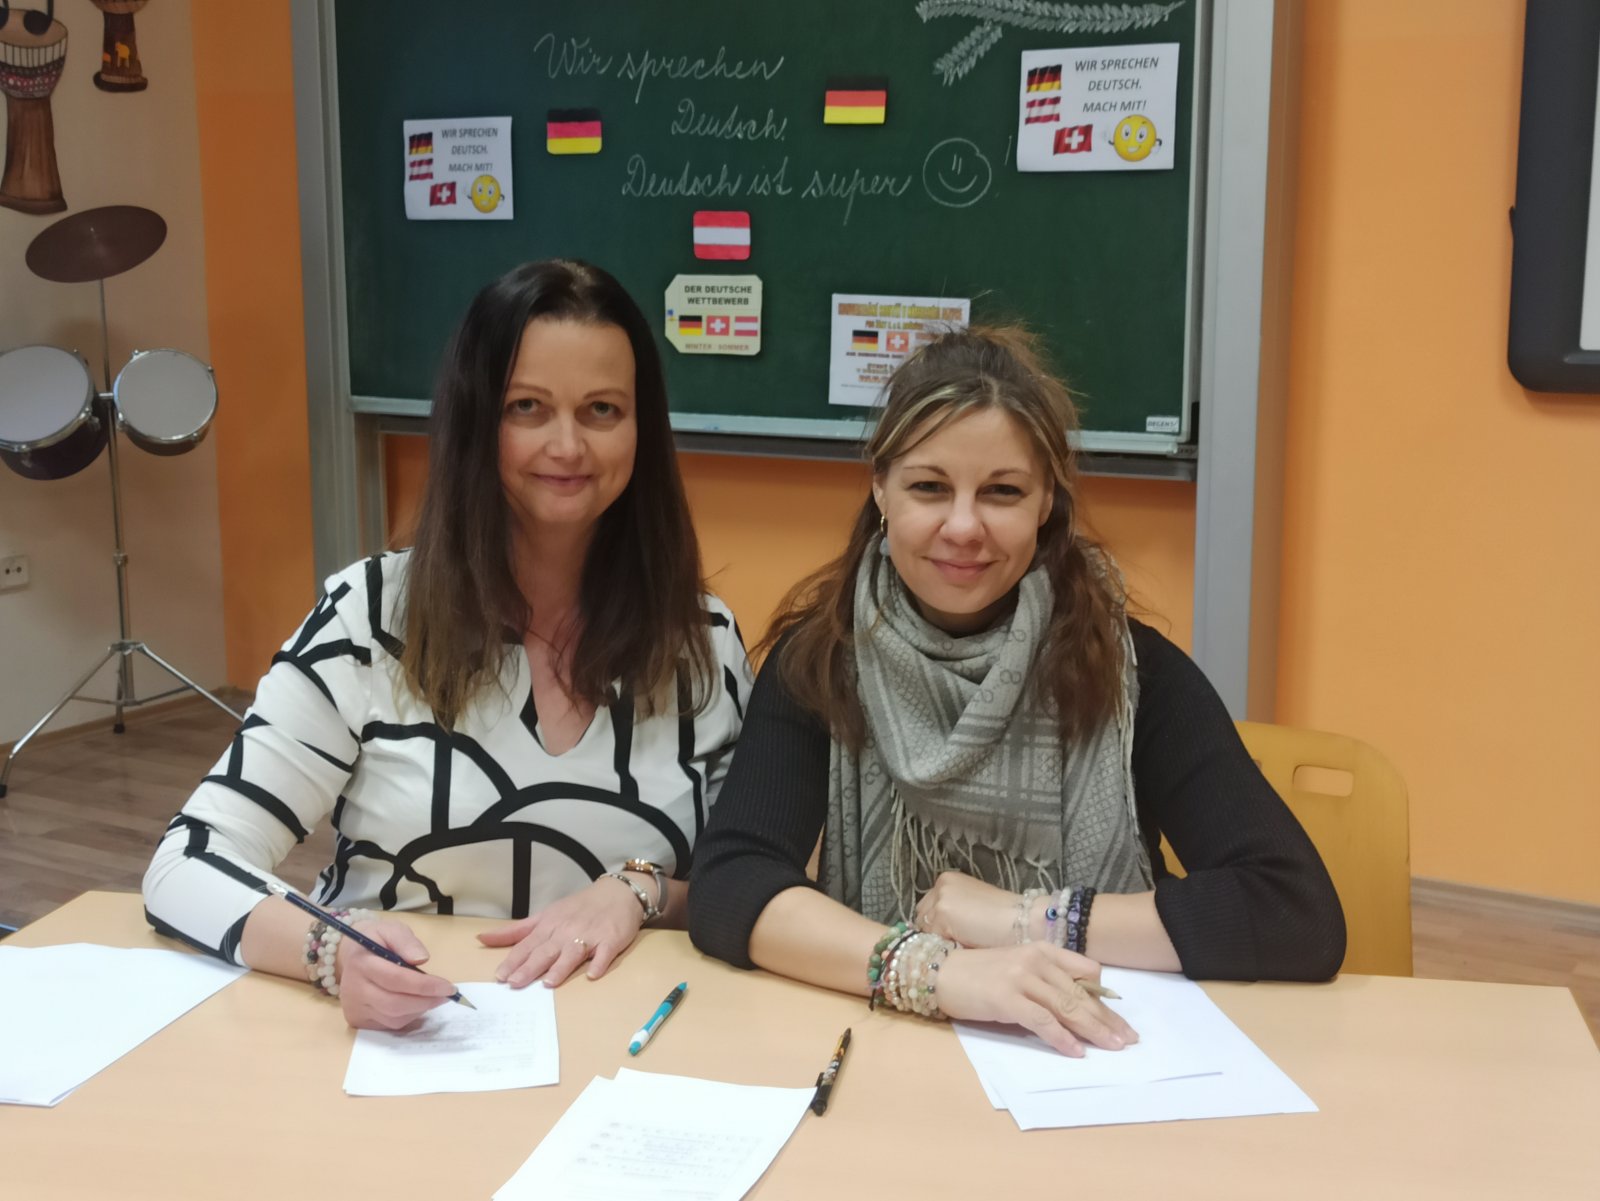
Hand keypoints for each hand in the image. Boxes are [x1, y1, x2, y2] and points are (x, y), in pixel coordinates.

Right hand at [336, 919, 457, 1030]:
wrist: (350, 955)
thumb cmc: (376, 941)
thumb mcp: (391, 929)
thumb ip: (406, 942)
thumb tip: (422, 959)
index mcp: (361, 963)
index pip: (396, 979)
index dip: (425, 985)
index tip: (449, 987)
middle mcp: (354, 990)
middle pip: (394, 1004)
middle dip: (426, 1001)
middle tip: (446, 995)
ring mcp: (354, 1008)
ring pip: (393, 1018)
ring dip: (419, 1010)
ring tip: (432, 997)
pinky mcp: (358, 1020)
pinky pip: (389, 1025)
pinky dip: (408, 1016)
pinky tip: (415, 1003)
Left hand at [476, 876, 645, 987]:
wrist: (617, 893)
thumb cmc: (578, 908)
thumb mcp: (545, 915)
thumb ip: (515, 931)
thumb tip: (482, 938)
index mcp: (549, 925)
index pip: (528, 945)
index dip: (514, 960)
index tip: (500, 976)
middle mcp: (567, 931)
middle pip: (546, 951)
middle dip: (530, 967)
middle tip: (516, 983)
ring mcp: (590, 935)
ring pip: (573, 953)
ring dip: (561, 967)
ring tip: (548, 982)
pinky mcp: (611, 939)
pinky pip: (605, 953)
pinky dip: (599, 963)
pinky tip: (593, 973)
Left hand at [913, 870, 1026, 947]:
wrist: (1020, 919)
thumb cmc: (1002, 916)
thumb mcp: (972, 904)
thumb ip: (953, 910)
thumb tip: (937, 930)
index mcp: (947, 879)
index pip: (927, 906)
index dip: (936, 923)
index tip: (949, 935)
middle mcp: (941, 885)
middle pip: (922, 916)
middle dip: (933, 930)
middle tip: (953, 941)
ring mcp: (939, 899)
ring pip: (926, 929)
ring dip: (938, 939)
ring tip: (960, 944)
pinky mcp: (942, 914)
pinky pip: (934, 939)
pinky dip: (945, 946)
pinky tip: (962, 946)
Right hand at [933, 943, 1138, 1056]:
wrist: (939, 972)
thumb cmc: (977, 972)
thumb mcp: (1016, 966)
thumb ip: (1044, 977)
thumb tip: (1074, 1002)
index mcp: (1041, 949)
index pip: (1085, 971)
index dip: (1105, 997)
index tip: (1118, 1017)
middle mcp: (1035, 960)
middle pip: (1080, 993)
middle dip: (1106, 1018)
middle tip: (1127, 1038)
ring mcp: (1021, 978)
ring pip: (1067, 1007)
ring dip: (1093, 1030)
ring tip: (1112, 1046)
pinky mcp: (1007, 999)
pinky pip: (1042, 1021)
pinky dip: (1062, 1038)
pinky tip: (1076, 1051)